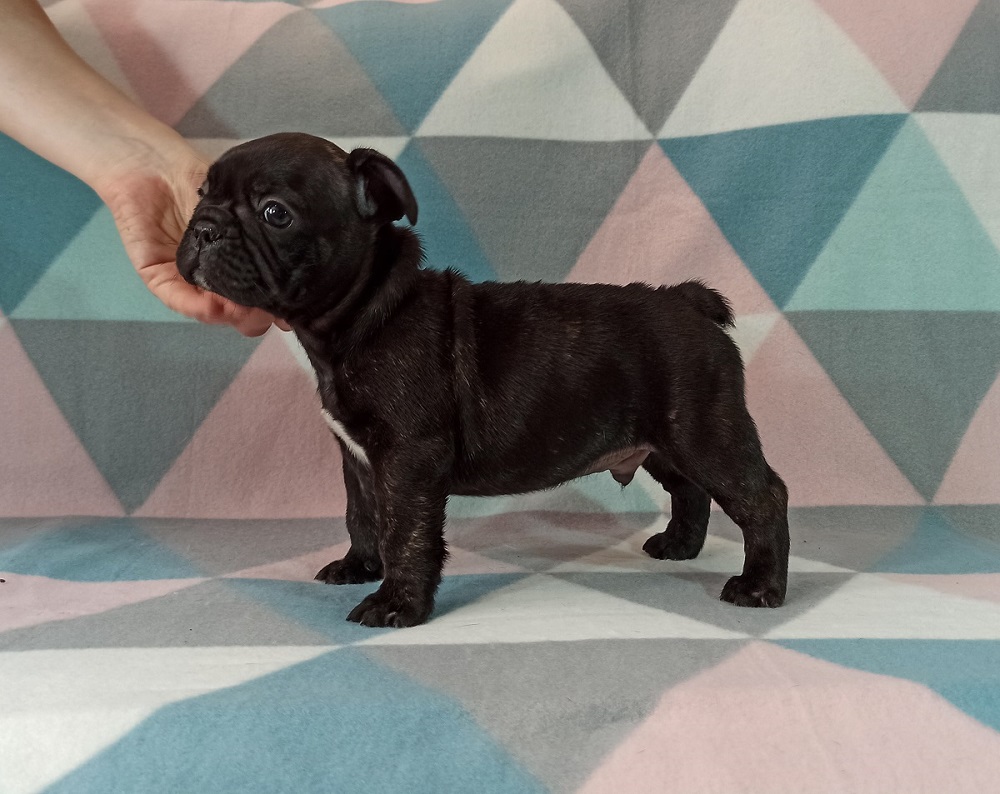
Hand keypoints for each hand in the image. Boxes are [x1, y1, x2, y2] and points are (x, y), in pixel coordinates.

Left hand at [98, 145, 288, 336]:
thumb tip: (300, 267)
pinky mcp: (158, 277)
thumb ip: (260, 237)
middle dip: (256, 316)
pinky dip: (198, 307)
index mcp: (239, 265)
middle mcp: (216, 280)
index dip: (276, 308)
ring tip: (244, 309)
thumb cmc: (199, 181)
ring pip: (213, 313)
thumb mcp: (239, 210)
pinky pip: (178, 299)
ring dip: (230, 315)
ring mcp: (188, 282)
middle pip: (241, 315)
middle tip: (269, 308)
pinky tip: (214, 306)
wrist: (156, 163)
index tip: (292, 310)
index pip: (261, 297)